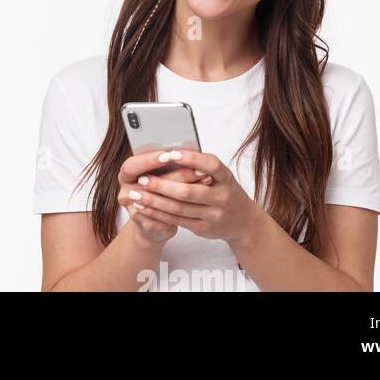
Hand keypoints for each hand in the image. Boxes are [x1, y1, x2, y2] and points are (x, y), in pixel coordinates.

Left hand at [122, 150, 262, 244]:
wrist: (244, 221)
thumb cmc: (225, 190)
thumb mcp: (221, 176)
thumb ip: (201, 166)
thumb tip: (170, 151)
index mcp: (227, 178)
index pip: (211, 165)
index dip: (190, 158)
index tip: (169, 153)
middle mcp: (222, 197)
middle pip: (187, 192)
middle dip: (161, 185)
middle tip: (142, 179)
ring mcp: (214, 215)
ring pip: (178, 208)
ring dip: (154, 201)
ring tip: (136, 195)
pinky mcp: (204, 228)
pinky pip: (177, 220)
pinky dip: (158, 213)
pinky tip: (144, 207)